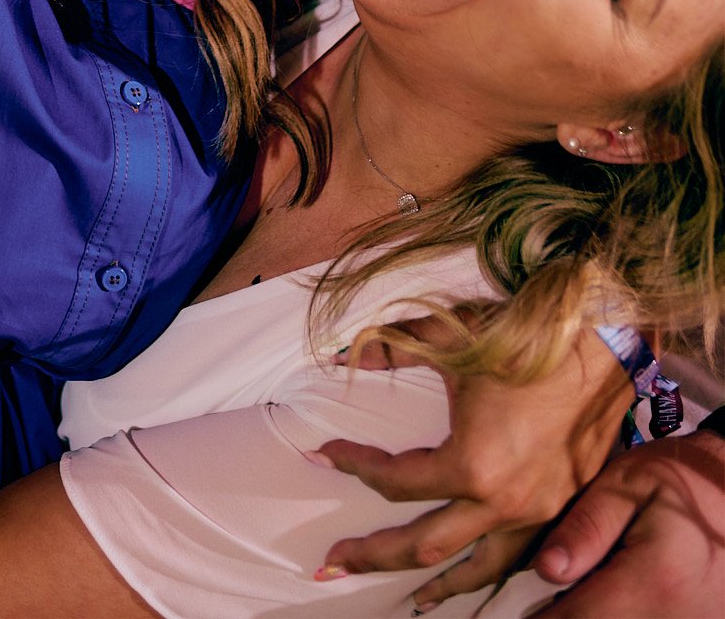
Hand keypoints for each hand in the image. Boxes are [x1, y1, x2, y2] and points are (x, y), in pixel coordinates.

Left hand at [317, 317, 628, 597]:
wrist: (603, 344)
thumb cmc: (524, 338)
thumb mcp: (449, 337)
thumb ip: (391, 348)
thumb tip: (338, 354)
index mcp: (471, 466)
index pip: (395, 482)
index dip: (354, 465)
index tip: (325, 455)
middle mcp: (503, 502)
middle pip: (424, 546)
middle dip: (373, 556)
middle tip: (333, 564)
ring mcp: (536, 511)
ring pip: (478, 568)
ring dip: (438, 585)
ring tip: (409, 598)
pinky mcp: (560, 506)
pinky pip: (517, 556)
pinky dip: (490, 571)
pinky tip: (477, 574)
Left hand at [532, 428, 724, 614]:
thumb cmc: (682, 479)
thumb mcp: (628, 484)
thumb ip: (587, 526)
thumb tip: (545, 570)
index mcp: (653, 582)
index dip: (537, 618)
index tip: (509, 610)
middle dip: (562, 616)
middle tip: (541, 597)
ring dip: (589, 614)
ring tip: (573, 592)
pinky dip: (617, 613)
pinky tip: (603, 595)